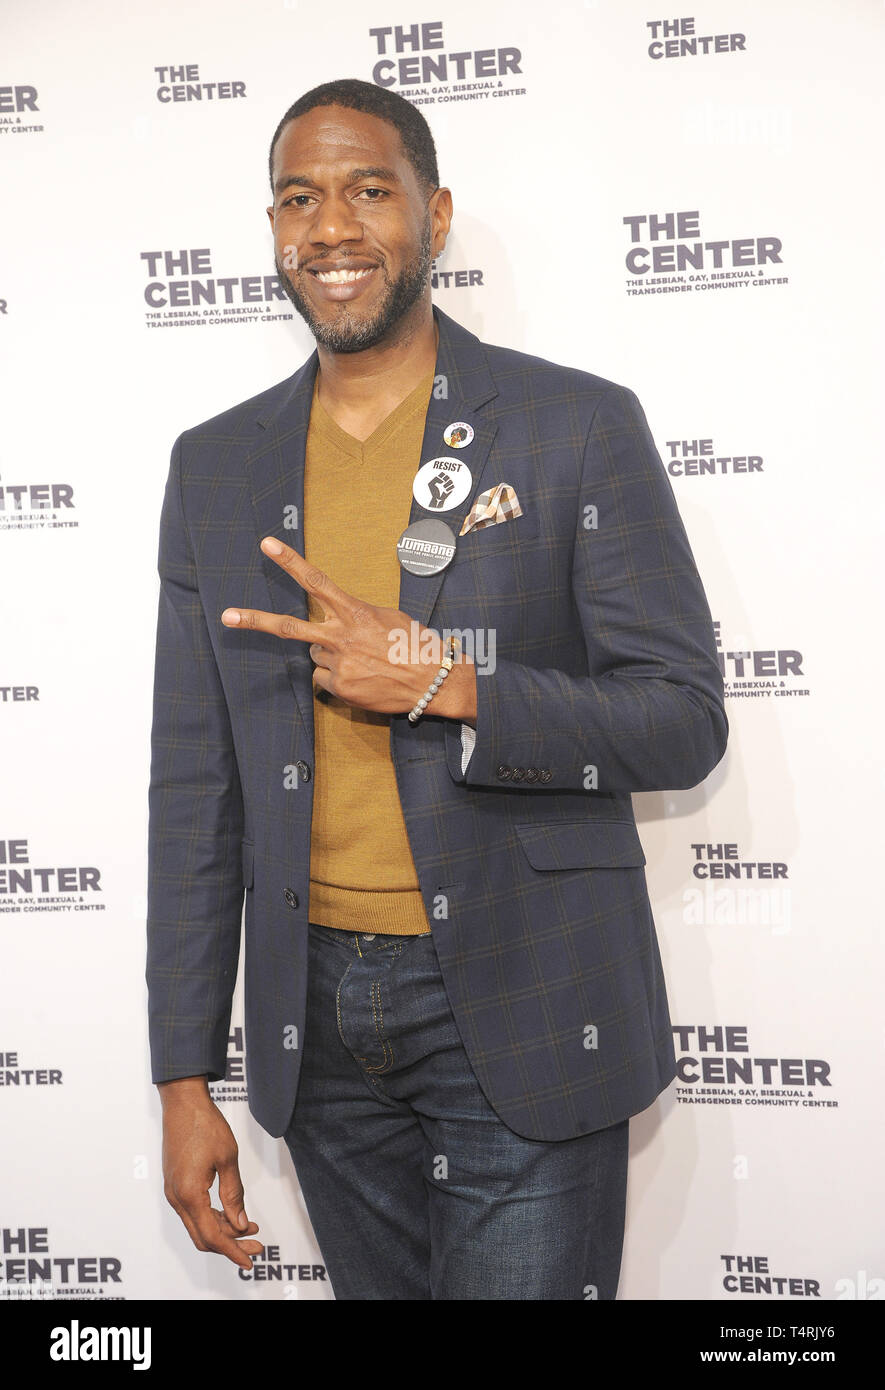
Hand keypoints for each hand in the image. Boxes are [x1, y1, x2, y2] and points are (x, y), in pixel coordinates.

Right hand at [160, 1080, 261, 1270]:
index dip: (233, 1251)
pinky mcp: (176, 1185)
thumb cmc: (205, 1125)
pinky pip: (194, 1212)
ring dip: (224, 1231)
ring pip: (199, 1226)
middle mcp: (177, 1198)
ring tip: (251, 1229)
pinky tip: (233, 1214)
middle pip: (204, 1237)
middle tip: (257, 1244)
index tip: (250, 1260)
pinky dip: (214, 1217)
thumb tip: (241, 1225)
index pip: (212, 1236)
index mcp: (189, 1194)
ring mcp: (174, 1192)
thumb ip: (234, 1195)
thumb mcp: (227, 1159)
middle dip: (231, 1245)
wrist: (182, 1103)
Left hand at [221, 537, 475, 720]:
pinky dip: (336, 679)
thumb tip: (337, 622)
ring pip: (314, 657)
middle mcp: (340, 636)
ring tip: (360, 661)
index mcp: (354, 612)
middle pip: (288, 627)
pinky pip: (324, 681)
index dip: (290, 561)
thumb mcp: (387, 617)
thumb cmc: (415, 644)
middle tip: (226, 616)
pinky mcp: (339, 688)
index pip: (316, 581)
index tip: (267, 544)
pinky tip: (360, 678)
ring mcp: (337, 664)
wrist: (432, 681)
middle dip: (254, 620)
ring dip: (330, 657)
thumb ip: (356, 615)